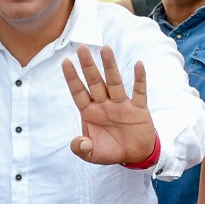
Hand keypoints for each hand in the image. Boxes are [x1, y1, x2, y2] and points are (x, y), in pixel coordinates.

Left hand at [61, 44, 157, 165]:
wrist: (134, 155)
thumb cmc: (110, 151)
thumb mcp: (92, 155)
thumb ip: (81, 148)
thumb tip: (78, 142)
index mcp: (90, 112)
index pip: (79, 92)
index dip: (72, 78)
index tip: (65, 62)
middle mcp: (104, 104)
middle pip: (95, 82)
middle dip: (88, 66)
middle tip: (81, 47)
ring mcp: (121, 105)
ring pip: (114, 82)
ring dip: (110, 66)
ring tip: (105, 49)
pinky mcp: (138, 109)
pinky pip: (139, 92)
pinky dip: (139, 79)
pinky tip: (138, 65)